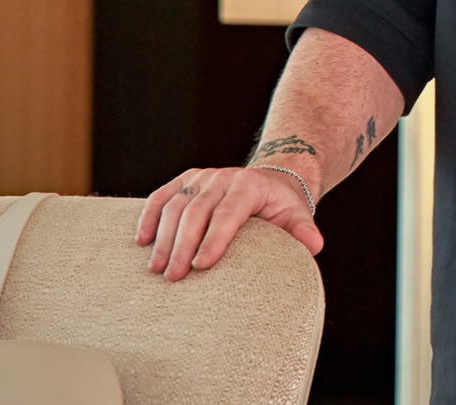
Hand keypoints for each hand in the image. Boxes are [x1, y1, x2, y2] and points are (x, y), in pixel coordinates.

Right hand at [136, 166, 322, 280]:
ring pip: (175, 205)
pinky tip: (141, 241)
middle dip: (183, 245)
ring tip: (156, 269)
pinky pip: (162, 196)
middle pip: (197, 210)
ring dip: (163, 237)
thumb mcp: (296, 214)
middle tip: (174, 277)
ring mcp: (201, 177)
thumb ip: (303, 230)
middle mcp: (223, 177)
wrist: (269, 180)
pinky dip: (149, 216)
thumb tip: (314, 245)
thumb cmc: (281, 206)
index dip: (215, 238)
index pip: (229, 213)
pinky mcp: (185, 180)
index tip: (202, 266)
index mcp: (249, 186)